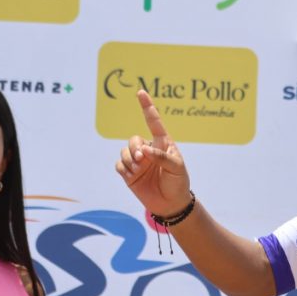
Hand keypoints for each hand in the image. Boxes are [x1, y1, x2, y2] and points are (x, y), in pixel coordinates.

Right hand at [115, 90, 191, 216]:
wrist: (170, 203)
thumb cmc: (178, 183)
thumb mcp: (176, 168)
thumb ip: (161, 157)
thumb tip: (144, 150)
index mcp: (163, 144)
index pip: (154, 122)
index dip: (147, 107)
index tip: (141, 92)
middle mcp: (149, 149)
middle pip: (133, 139)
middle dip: (134, 148)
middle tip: (141, 159)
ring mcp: (138, 160)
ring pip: (124, 151)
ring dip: (129, 160)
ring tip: (139, 170)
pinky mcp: (128, 172)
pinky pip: (118, 164)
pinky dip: (123, 168)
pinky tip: (132, 175)